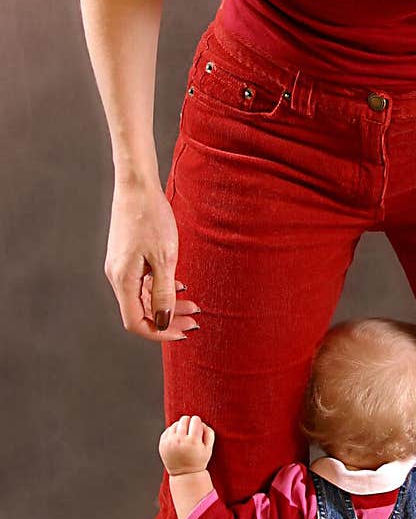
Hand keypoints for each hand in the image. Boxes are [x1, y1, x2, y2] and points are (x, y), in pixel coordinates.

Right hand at [104, 175, 200, 339]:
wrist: (137, 186)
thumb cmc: (151, 218)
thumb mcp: (164, 258)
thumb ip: (164, 292)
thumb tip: (162, 322)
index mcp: (122, 280)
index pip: (136, 322)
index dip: (159, 332)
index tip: (182, 332)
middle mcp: (117, 277)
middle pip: (140, 312)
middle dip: (168, 319)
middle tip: (195, 320)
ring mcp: (120, 267)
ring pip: (143, 297)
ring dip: (167, 303)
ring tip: (193, 304)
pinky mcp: (126, 258)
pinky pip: (142, 283)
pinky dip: (160, 288)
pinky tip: (179, 285)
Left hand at [159, 414, 215, 474]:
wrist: (184, 474)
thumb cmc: (198, 461)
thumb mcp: (209, 449)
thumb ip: (209, 432)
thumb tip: (201, 422)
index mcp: (193, 441)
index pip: (195, 420)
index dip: (198, 423)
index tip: (198, 429)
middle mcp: (179, 441)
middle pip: (184, 419)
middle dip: (189, 422)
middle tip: (191, 430)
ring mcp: (169, 442)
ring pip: (175, 424)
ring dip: (180, 427)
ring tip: (184, 435)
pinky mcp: (162, 444)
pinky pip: (168, 430)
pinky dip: (173, 432)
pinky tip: (177, 439)